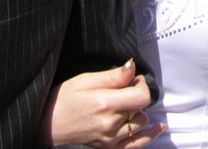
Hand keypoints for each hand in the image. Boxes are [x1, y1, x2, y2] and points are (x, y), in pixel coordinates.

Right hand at [37, 59, 165, 147]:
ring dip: (138, 112)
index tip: (134, 78)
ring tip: (128, 103)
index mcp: (105, 104)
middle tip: (126, 88)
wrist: (49, 123)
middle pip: (141, 109)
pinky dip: (149, 136)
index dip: (142, 84)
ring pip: (141, 124)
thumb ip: (112, 76)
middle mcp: (111, 124)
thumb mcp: (86, 79)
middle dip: (137, 96)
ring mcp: (111, 140)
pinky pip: (137, 145)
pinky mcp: (110, 148)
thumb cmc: (64, 98)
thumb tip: (132, 67)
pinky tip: (158, 127)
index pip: (141, 96)